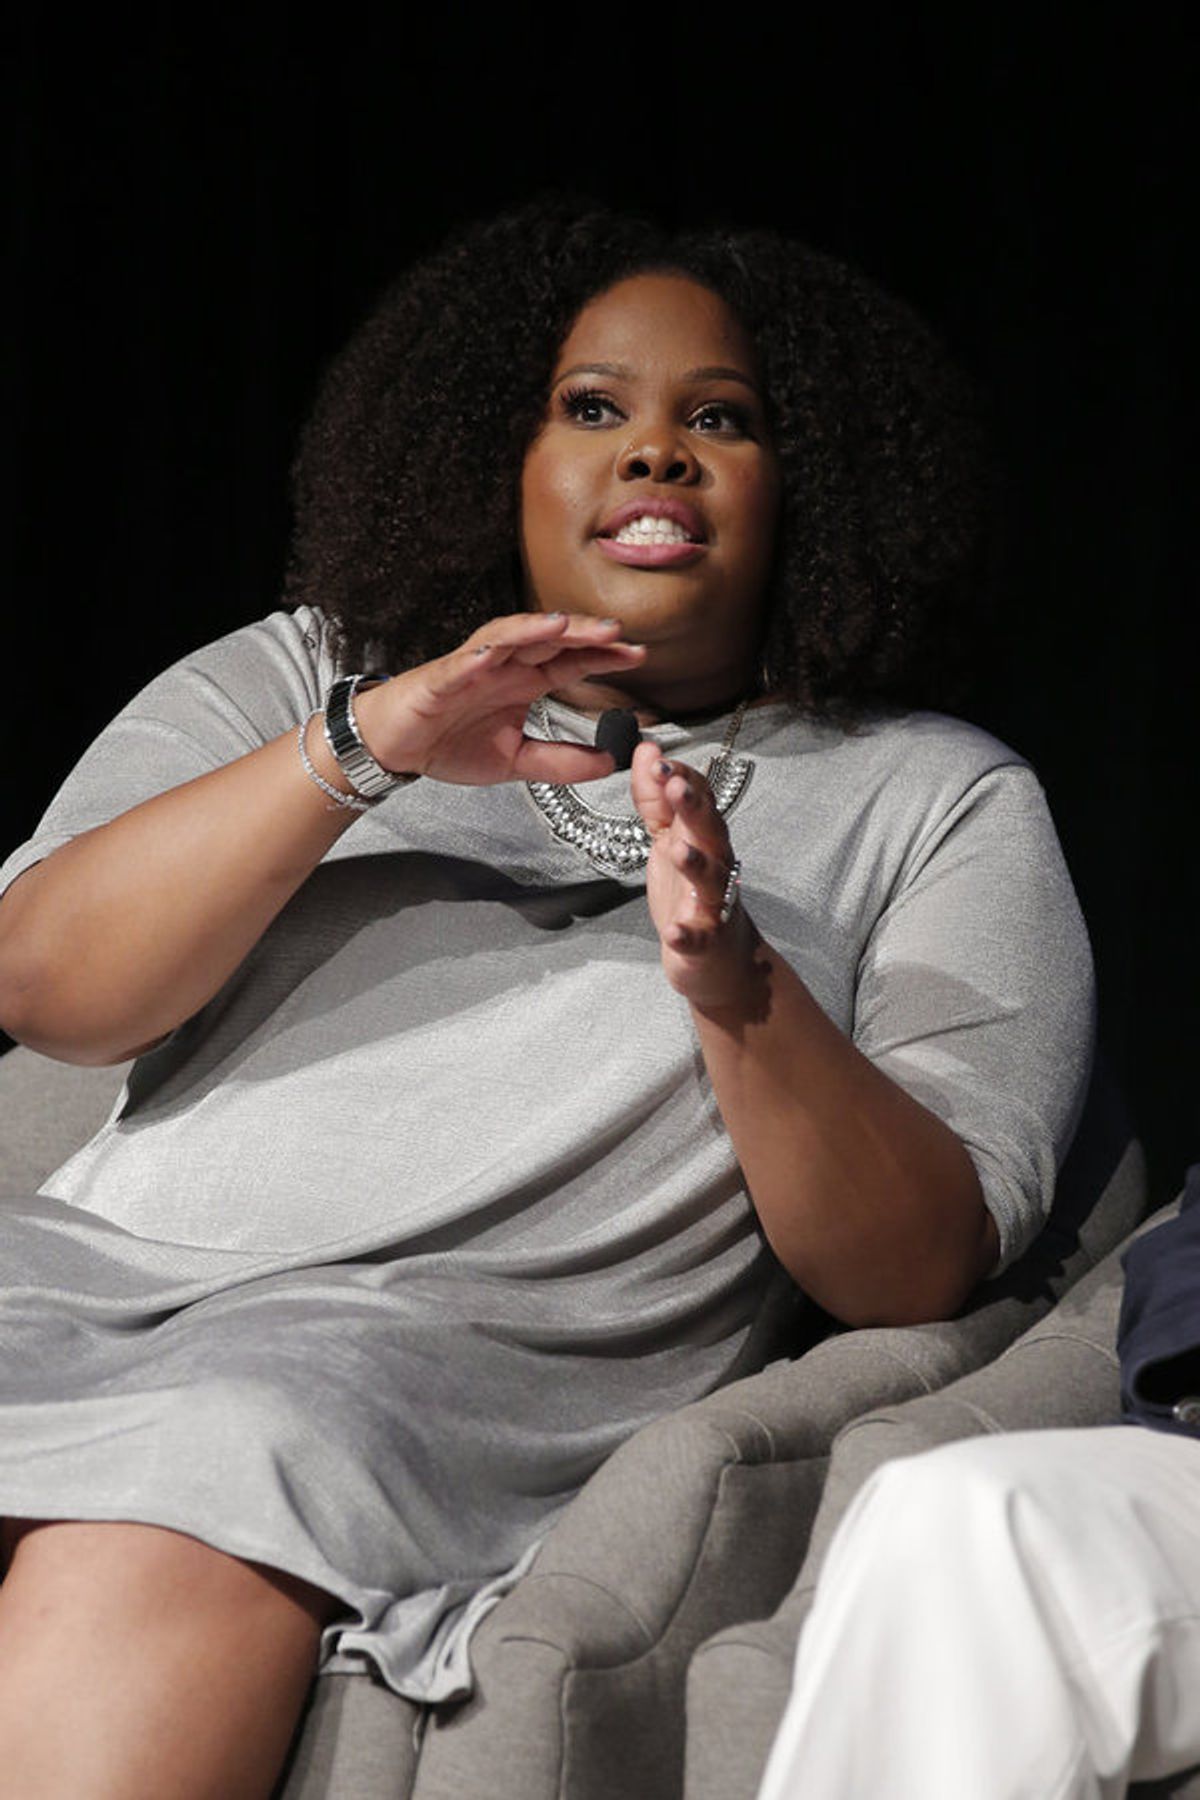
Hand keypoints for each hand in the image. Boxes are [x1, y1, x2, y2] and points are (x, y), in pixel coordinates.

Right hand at [353, 613, 646, 786]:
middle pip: (548, 641)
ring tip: (565, 626)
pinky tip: (495, 652)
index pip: (571, 662)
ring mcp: (471, 668)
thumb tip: (609, 764)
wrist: (395, 747)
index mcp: (523, 682)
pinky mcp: (439, 679)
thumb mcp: (516, 761)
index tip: (639, 656)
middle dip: (582, 634)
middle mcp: (503, 666)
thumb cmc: (450, 743)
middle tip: (618, 633)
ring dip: (535, 629)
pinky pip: (460, 664)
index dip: (603, 657)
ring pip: (507, 639)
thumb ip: (561, 762)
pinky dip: (478, 656)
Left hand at [631, 742, 758, 1007]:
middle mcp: (715, 864)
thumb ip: (656, 798)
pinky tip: (674, 932)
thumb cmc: (692, 893)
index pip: (699, 799)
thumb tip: (647, 749)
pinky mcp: (705, 941)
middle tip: (676, 785)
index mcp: (704, 838)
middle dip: (694, 808)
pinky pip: (697, 937)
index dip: (681, 778)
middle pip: (710, 830)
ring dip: (695, 863)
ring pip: (710, 879)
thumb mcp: (668, 840)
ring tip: (677, 850)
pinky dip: (687, 934)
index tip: (658, 759)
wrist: (720, 960)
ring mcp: (713, 903)